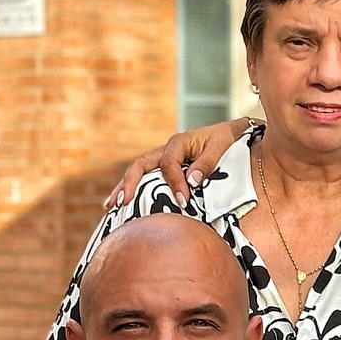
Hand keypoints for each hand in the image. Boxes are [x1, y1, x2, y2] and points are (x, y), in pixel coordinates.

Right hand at [102, 120, 245, 209]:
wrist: (229, 134)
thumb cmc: (225, 140)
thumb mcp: (220, 147)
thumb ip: (206, 163)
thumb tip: (191, 181)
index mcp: (178, 142)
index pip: (168, 164)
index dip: (174, 183)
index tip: (182, 201)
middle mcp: (166, 149)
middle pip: (140, 165)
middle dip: (129, 184)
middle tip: (121, 203)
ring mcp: (163, 158)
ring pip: (138, 172)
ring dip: (124, 188)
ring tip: (111, 206)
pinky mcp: (166, 168)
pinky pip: (147, 177)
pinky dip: (135, 189)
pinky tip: (125, 203)